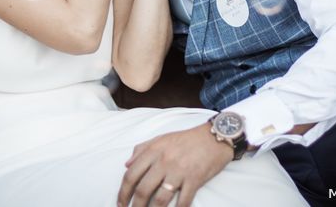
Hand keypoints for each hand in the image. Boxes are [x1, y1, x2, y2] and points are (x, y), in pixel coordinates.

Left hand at [118, 122, 232, 206]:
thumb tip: (126, 165)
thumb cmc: (187, 139)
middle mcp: (164, 161)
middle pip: (142, 190)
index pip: (131, 175)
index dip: (122, 193)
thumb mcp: (161, 139)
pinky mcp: (194, 179)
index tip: (121, 203)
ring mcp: (179, 171)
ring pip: (160, 199)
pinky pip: (183, 201)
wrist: (214, 137)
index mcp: (153, 151)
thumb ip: (142, 149)